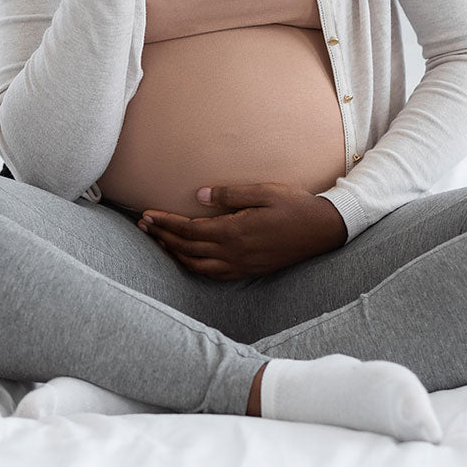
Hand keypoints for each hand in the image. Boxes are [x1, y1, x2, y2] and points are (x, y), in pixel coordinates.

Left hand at [138, 183, 348, 280]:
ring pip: (196, 265)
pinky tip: (186, 258)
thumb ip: (230, 194)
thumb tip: (199, 196)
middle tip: (143, 225)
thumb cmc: (295, 205)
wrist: (323, 230)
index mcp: (234, 231)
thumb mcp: (264, 191)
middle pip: (187, 249)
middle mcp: (233, 253)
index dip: (165, 223)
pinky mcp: (248, 270)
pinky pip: (212, 274)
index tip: (147, 214)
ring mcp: (240, 265)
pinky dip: (192, 267)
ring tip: (157, 241)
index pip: (188, 230)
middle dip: (162, 237)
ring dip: (173, 253)